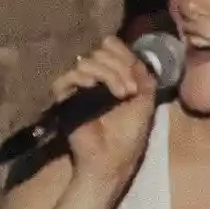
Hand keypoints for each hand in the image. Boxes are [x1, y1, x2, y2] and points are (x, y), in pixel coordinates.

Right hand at [51, 36, 158, 190]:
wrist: (112, 159)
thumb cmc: (129, 135)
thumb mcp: (145, 102)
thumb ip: (143, 77)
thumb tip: (137, 57)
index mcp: (113, 78)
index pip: (110, 49)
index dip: (121, 50)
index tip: (134, 65)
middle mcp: (94, 80)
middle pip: (100, 53)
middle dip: (120, 65)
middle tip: (132, 89)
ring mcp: (78, 89)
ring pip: (86, 62)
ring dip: (109, 74)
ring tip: (123, 94)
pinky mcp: (64, 99)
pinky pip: (67, 78)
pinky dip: (84, 78)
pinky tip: (95, 88)